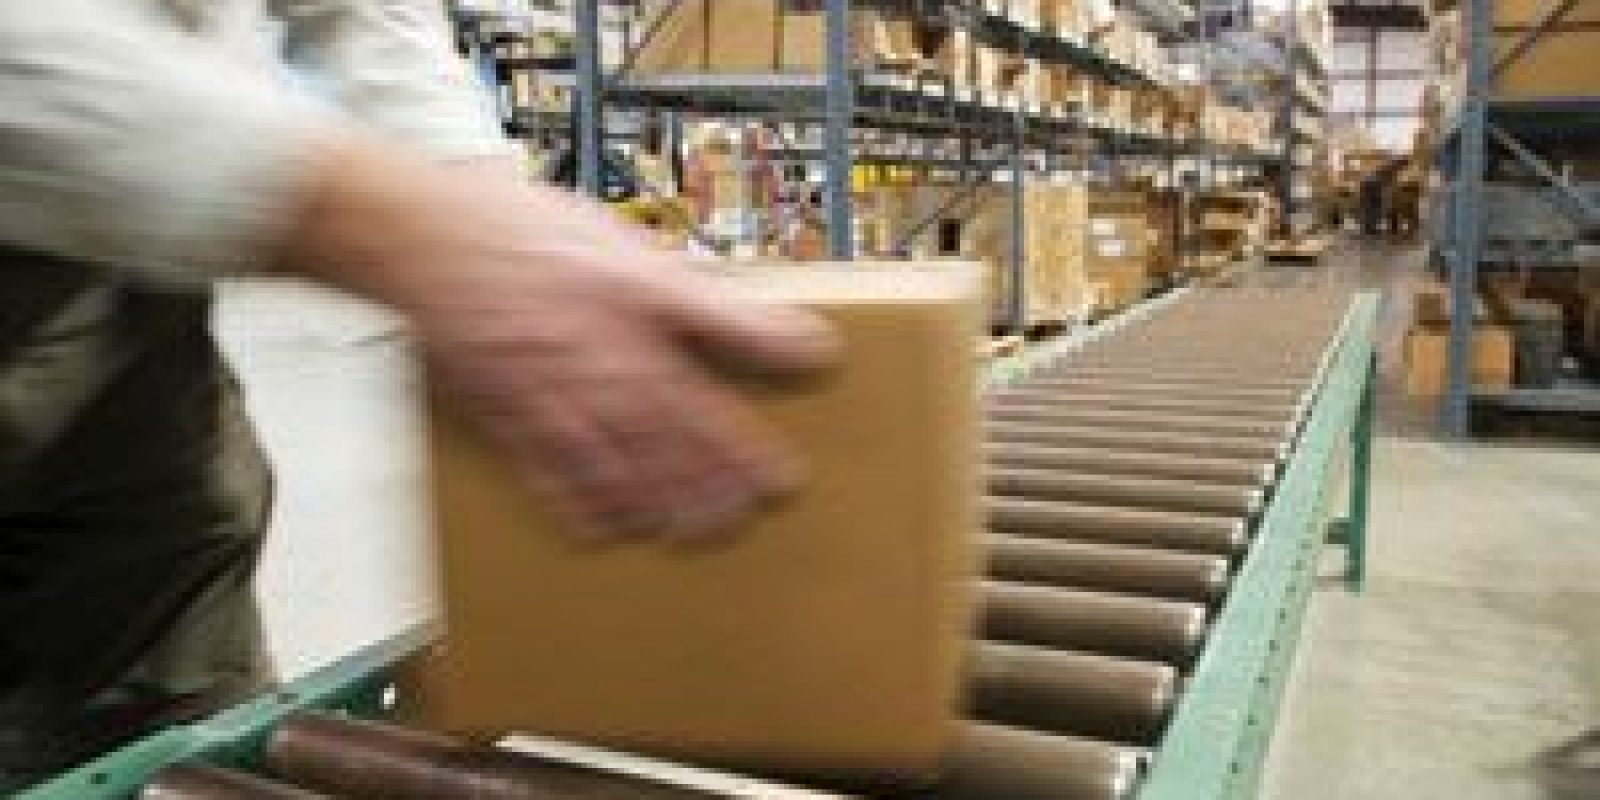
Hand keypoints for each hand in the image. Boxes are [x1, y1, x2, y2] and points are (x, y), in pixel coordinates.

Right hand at [288, 138, 835, 538]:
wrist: (421, 237)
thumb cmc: (520, 231)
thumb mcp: (624, 245)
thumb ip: (697, 292)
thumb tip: (762, 316)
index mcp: (639, 311)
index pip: (721, 360)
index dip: (764, 398)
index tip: (798, 435)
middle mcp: (606, 363)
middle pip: (680, 434)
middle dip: (721, 476)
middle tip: (756, 508)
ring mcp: (557, 399)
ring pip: (626, 468)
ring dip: (667, 503)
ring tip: (698, 531)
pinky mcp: (511, 420)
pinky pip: (554, 481)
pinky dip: (584, 510)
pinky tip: (610, 530)